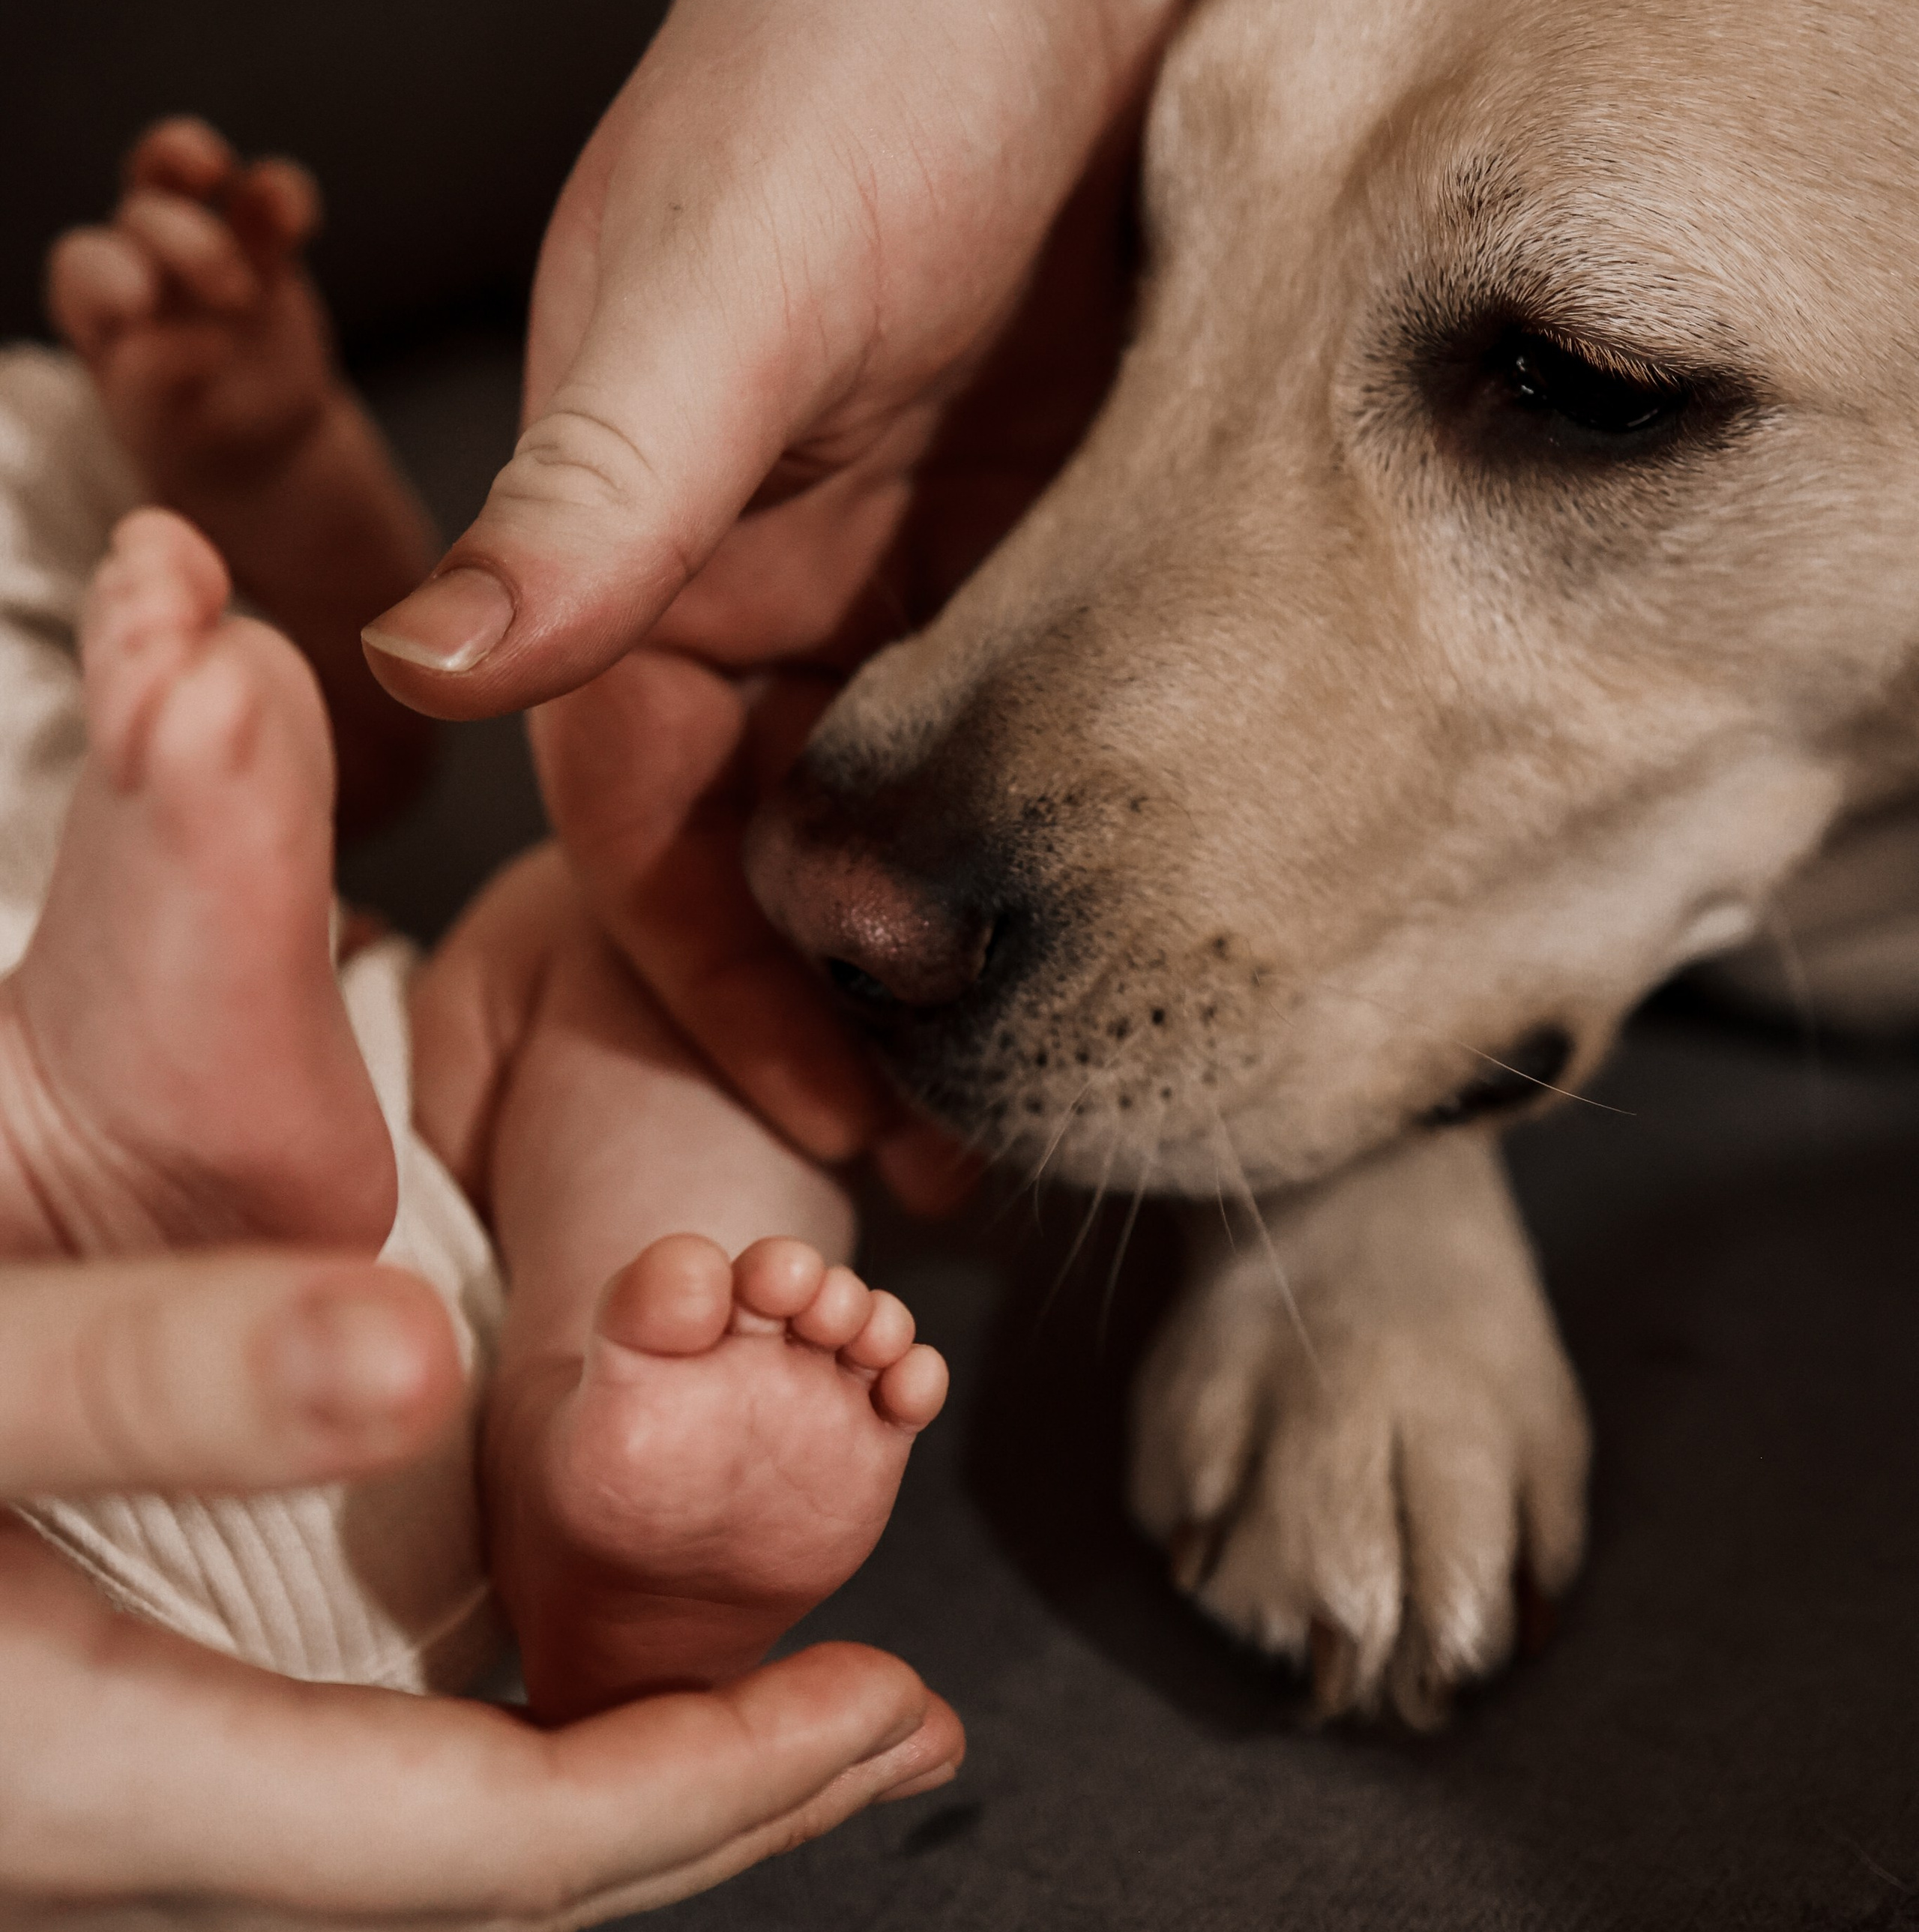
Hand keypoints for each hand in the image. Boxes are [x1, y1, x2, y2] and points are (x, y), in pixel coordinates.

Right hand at [0, 1248, 959, 1931]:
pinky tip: (541, 1713)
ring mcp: (102, 1838)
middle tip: (896, 1734)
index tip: (884, 1704)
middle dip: (724, 1804)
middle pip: (499, 1878)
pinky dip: (501, 1774)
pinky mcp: (84, 1785)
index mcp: (123, 1778)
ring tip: (783, 1733)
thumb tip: (412, 1360)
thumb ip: (151, 1375)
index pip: (509, 1832)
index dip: (722, 1774)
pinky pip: (351, 1822)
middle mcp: (122, 1854)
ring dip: (627, 1795)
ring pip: (428, 1864)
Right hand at [363, 0, 1181, 1196]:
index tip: (831, 1117)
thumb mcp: (730, 274)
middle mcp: (777, 589)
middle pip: (797, 862)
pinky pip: (1060, 738)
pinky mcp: (1069, 549)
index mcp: (651, 548)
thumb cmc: (873, 35)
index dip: (728, 984)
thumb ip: (601, 480)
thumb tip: (425, 657)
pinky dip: (1088, 850)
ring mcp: (927, 580)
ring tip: (1081, 1097)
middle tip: (976, 1164)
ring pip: (932, 825)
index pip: (653, 822)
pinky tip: (1161, 937)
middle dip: (871, 1017)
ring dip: (986, 964)